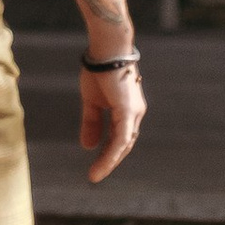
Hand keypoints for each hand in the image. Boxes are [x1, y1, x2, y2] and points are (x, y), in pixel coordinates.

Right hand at [78, 50, 145, 184]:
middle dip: (110, 160)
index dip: (109, 152)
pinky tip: (102, 164)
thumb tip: (88, 147)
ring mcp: (134, 112)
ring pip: (123, 145)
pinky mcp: (128, 111)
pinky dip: (111, 154)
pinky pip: (121, 139)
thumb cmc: (99, 70)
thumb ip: (91, 123)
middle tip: (95, 175)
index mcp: (128, 109)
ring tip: (95, 175)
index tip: (96, 165)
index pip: (120, 136)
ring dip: (109, 161)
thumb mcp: (92, 101)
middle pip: (124, 144)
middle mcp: (135, 112)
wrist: (105, 49)